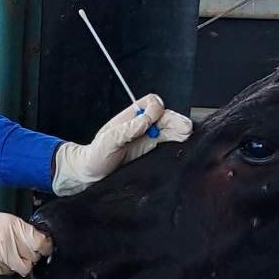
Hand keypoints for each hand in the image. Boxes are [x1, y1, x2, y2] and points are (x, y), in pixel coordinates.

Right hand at [0, 211, 51, 276]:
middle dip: (33, 255)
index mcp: (14, 228)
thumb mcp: (6, 220)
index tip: (45, 247)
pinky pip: (10, 272)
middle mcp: (9, 243)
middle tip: (26, 250)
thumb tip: (41, 239)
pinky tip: (1, 259)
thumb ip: (23, 229)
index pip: (40, 242)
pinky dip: (9, 267)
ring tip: (14, 256)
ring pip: (24, 268)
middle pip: (34, 257)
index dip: (46, 246)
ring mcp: (2, 258)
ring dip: (23, 263)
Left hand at [50, 93, 191, 195]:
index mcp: (131, 117)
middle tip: (185, 129)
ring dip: (179, 131)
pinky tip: (182, 144)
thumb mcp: (108, 141)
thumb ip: (126, 130)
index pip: (151, 103)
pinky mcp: (151, 153)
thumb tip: (145, 121)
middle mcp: (141, 126)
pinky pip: (167, 144)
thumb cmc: (96, 156)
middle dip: (175, 121)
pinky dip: (176, 142)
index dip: (156, 109)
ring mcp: (148, 139)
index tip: (156, 119)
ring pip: (170, 130)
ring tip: (187, 134)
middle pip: (165, 116)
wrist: (91, 175)